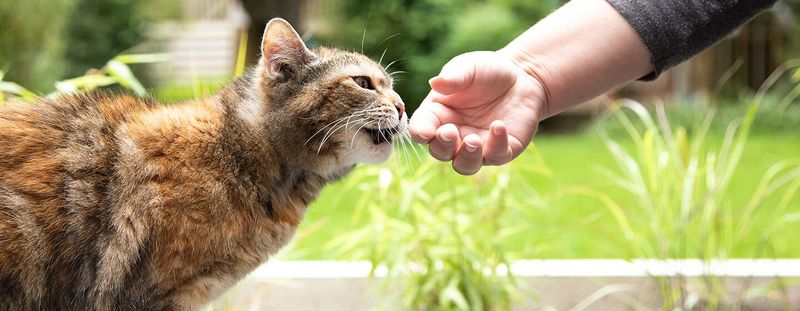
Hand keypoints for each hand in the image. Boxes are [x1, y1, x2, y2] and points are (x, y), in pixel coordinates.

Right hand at [409, 50, 546, 174]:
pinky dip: (497, 145)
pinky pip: (496, 156)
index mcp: (437, 115)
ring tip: (474, 141)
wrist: (522, 77)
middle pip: (440, 152)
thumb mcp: (468, 67)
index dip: (420, 133)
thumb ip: (453, 76)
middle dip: (443, 146)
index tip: (426, 131)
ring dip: (466, 157)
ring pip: (464, 165)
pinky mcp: (502, 150)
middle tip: (450, 132)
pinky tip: (499, 126)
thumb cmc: (487, 71)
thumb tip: (435, 83)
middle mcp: (454, 135)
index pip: (421, 130)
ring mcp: (477, 146)